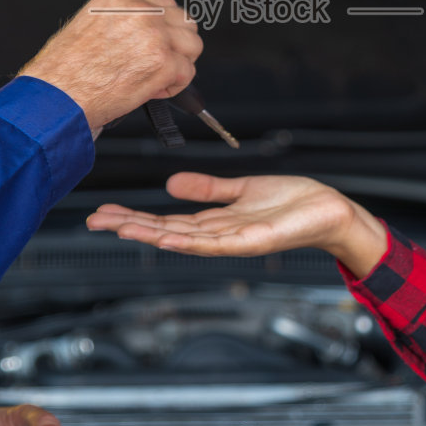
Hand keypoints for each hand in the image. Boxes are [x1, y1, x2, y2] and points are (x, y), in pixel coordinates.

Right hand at [19, 0, 201, 134]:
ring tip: (155, 77)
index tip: (160, 42)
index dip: (166, 27)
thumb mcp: (90, 25)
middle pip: (184, 21)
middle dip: (176, 44)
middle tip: (158, 63)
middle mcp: (140, 12)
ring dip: (179, 64)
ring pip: (193, 45)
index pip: (164, 2)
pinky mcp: (163, 63)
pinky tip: (151, 90)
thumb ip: (122, 21)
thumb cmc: (64, 71)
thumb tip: (146, 32)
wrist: (57, 96)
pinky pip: (187, 73)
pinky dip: (173, 86)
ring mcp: (155, 36)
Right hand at [86, 172, 389, 277]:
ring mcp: (235, 241)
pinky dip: (190, 240)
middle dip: (130, 226)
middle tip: (95, 221)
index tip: (104, 213)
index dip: (134, 218)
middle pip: (166, 232)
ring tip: (119, 227)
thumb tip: (171, 183)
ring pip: (184, 239)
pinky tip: (168, 237)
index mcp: (216, 222)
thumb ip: (208, 188)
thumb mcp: (241, 189)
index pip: (166, 221)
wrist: (330, 211)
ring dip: (150, 234)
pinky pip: (217, 241)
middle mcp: (220, 235)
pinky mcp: (254, 240)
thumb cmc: (293, 202)